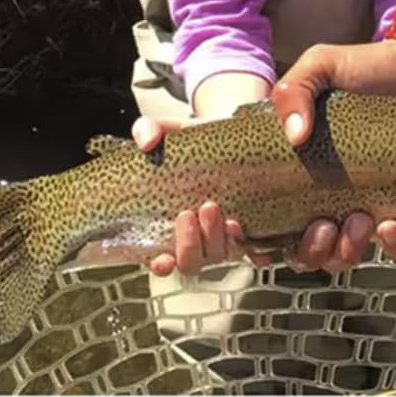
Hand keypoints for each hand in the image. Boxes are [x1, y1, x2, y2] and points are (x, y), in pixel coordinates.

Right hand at [132, 117, 246, 277]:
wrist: (233, 138)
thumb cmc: (194, 144)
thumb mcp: (171, 132)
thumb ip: (150, 130)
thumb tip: (145, 142)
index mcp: (168, 225)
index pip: (160, 260)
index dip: (159, 266)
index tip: (162, 259)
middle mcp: (194, 238)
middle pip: (191, 261)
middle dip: (192, 243)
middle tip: (194, 211)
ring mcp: (220, 239)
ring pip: (219, 256)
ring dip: (217, 239)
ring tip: (215, 207)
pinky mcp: (246, 234)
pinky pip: (250, 252)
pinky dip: (250, 249)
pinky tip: (243, 230)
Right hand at [272, 37, 395, 268]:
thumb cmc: (366, 69)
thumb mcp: (321, 67)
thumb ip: (295, 91)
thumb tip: (295, 136)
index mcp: (316, 187)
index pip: (296, 242)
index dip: (302, 250)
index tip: (320, 226)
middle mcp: (350, 207)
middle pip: (336, 258)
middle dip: (344, 251)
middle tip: (359, 219)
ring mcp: (392, 209)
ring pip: (389, 252)